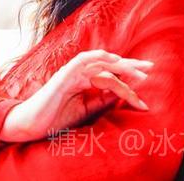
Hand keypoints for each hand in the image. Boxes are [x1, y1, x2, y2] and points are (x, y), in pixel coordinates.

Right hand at [0, 49, 152, 141]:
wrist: (32, 125)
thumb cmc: (55, 117)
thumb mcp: (85, 110)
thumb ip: (101, 100)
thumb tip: (122, 93)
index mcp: (83, 81)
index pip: (111, 77)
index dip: (129, 84)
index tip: (145, 97)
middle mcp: (79, 73)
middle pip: (109, 65)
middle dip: (130, 65)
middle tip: (151, 67)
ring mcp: (71, 72)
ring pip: (101, 63)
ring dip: (121, 65)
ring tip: (139, 71)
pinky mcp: (65, 74)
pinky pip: (84, 60)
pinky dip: (99, 58)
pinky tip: (114, 60)